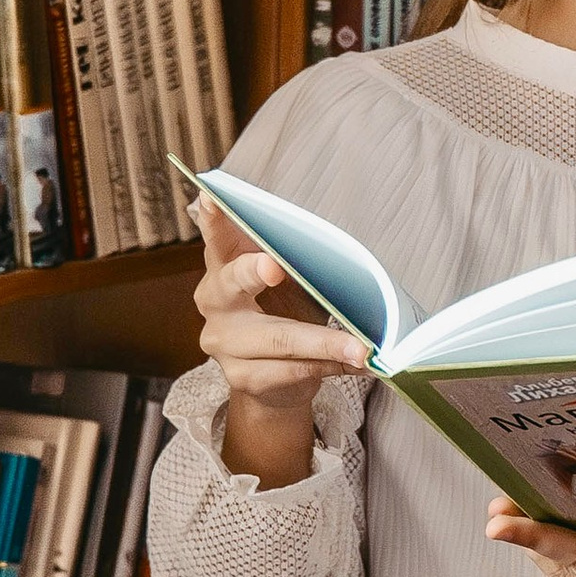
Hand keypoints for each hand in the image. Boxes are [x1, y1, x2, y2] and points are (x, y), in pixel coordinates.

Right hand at [191, 197, 369, 485]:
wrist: (275, 376)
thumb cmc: (287, 310)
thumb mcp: (294, 280)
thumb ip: (300, 264)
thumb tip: (341, 259)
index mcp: (225, 264)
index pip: (216, 236)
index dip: (214, 219)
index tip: (213, 198)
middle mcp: (214, 300)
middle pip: (232, 283)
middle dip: (255, 272)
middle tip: (276, 266)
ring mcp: (222, 341)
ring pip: (277, 339)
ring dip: (326, 343)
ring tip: (361, 348)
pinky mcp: (240, 377)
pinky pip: (289, 371)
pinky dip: (328, 366)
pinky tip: (353, 364)